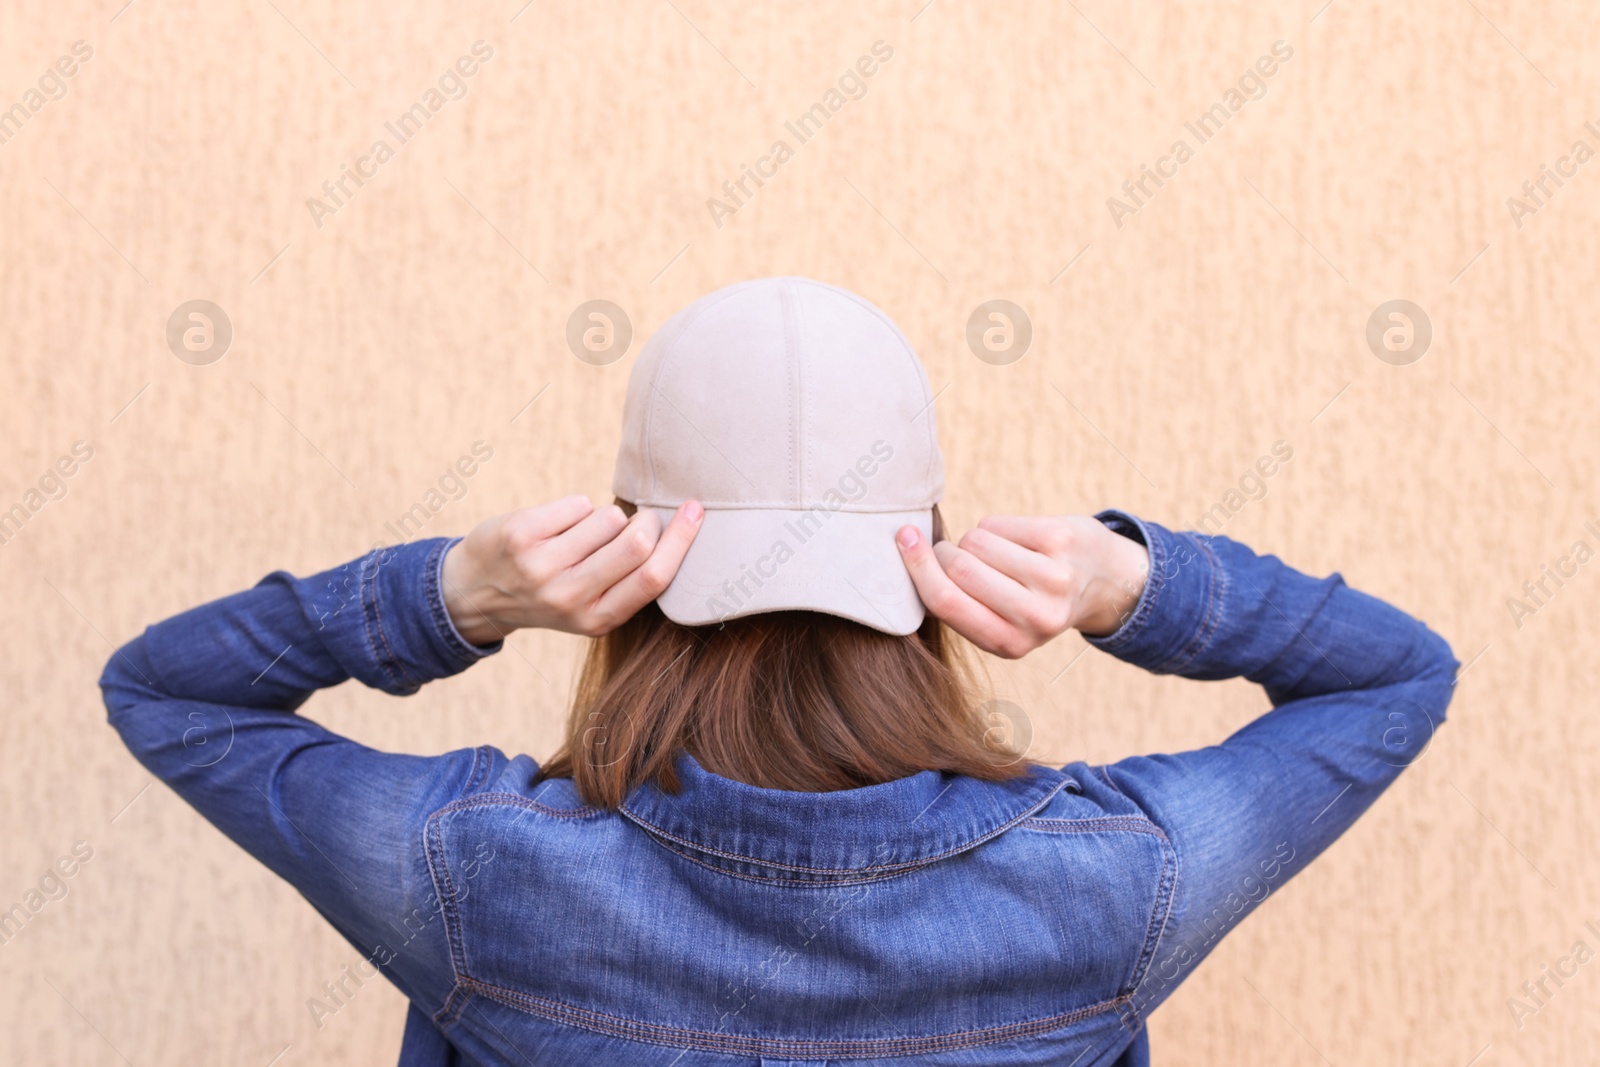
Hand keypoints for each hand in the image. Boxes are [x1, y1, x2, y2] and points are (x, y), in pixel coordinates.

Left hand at [441, 495, 703, 644]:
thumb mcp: (588, 609)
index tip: (696, 510)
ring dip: (606, 516)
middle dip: (647, 520)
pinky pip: (578, 503)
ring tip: (585, 532)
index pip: (654, 578)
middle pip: (637, 543)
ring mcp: (543, 567)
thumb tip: (676, 527)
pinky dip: (576, 507)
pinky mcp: (522, 536)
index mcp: (597, 620)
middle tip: (640, 519)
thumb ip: (627, 581)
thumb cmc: (547, 593)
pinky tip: (558, 525)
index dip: (681, 540)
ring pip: (608, 518)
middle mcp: (570, 598)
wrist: (475, 593)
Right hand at [896, 514, 1149, 658]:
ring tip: (997, 555)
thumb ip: (960, 605)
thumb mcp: (1000, 624)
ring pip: (975, 541)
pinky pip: (997, 523)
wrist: (1101, 581)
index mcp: (1010, 645)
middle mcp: (1036, 616)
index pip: (947, 602)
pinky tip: (1018, 542)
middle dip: (944, 553)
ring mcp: (1052, 576)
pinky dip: (996, 528)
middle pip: (958, 567)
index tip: (903, 540)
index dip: (918, 569)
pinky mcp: (1060, 540)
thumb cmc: (1032, 601)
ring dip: (973, 541)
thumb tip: (909, 555)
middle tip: (954, 555)